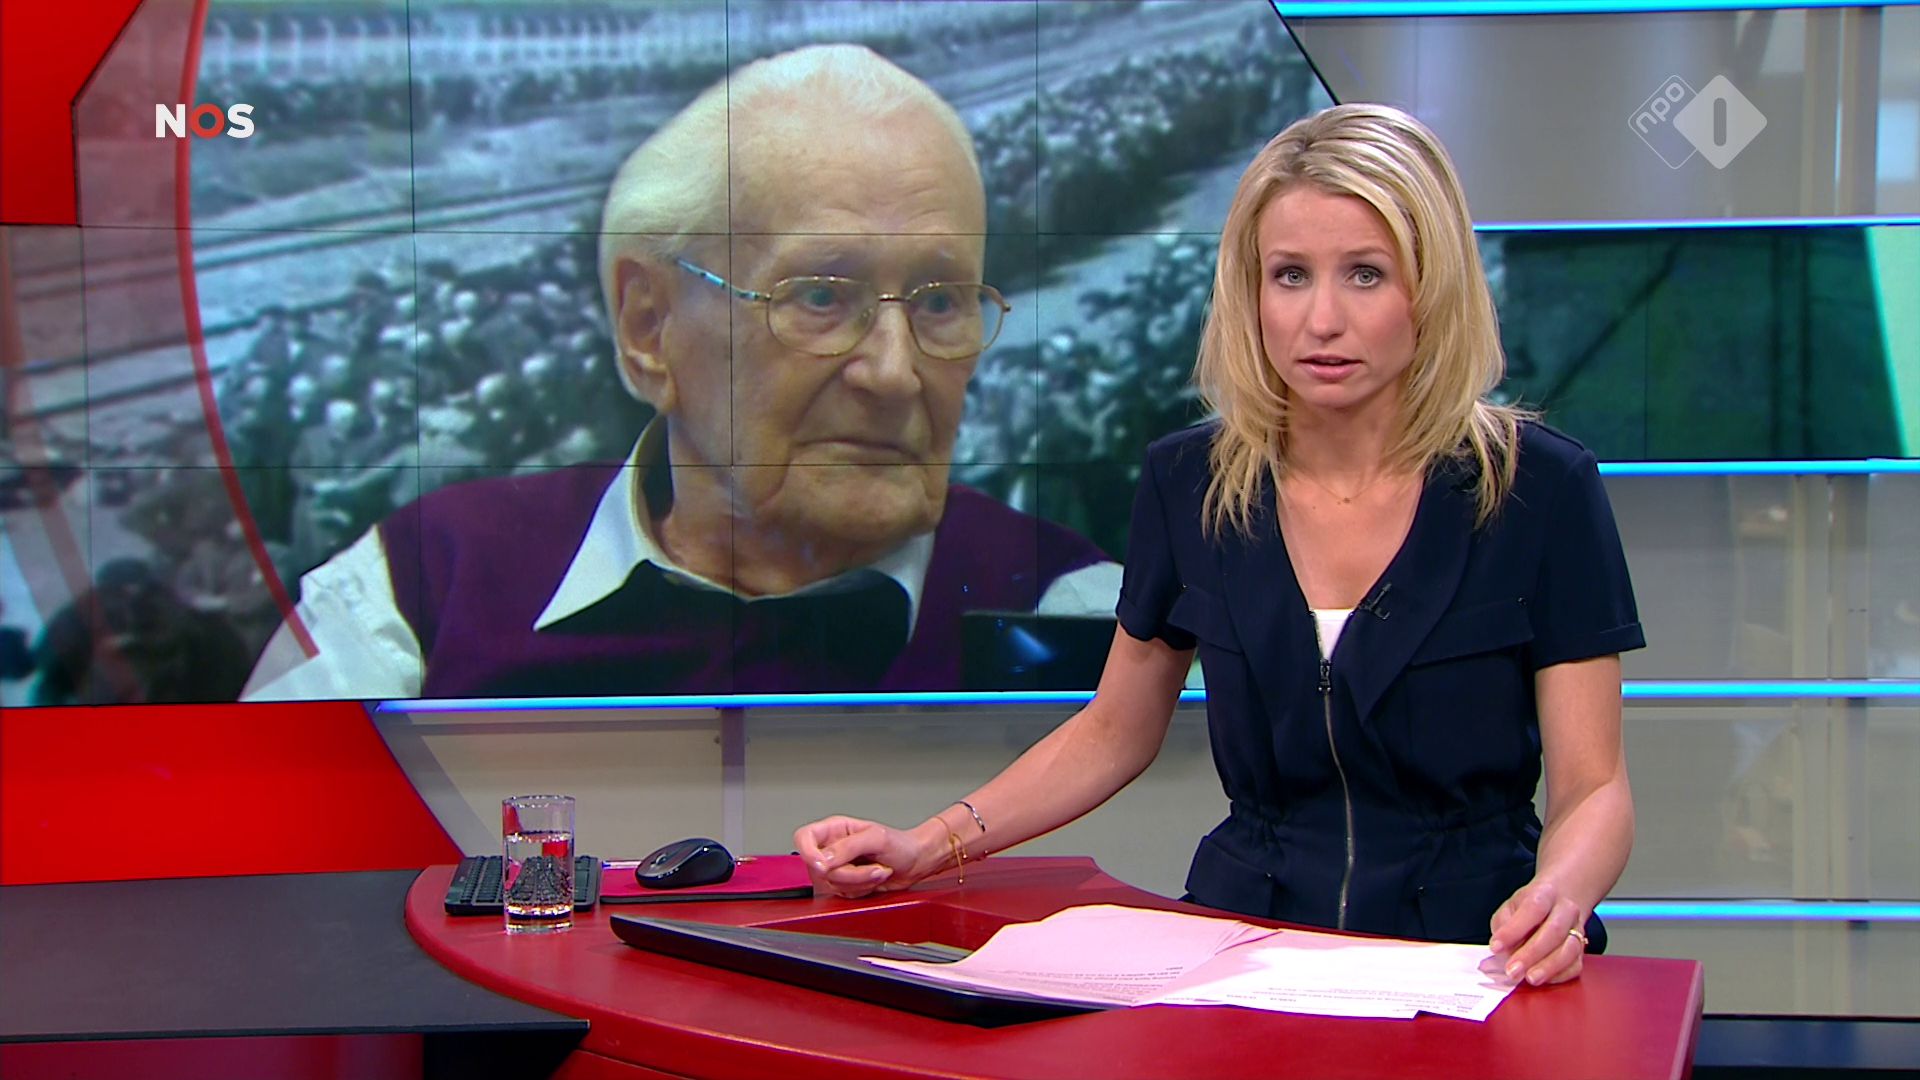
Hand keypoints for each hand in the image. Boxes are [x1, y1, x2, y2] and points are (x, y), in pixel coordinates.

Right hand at [792, 815, 928, 898]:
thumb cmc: (900, 845)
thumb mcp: (876, 838)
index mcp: (834, 829)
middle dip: (850, 873)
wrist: (915, 863)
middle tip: (873, 866)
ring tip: (879, 870)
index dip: (807, 853)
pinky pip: (843, 895)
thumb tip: (823, 859)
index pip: (804, 838)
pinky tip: (875, 878)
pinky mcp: (844, 885)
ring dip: (860, 882)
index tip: (822, 865)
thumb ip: (847, 847)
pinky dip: (862, 890)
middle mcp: (831, 849)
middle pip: (819, 869)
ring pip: (832, 885)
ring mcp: (837, 868)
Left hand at [1486, 878, 1587, 985]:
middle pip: (1554, 931)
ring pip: (1569, 950)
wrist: (1561, 900)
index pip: (1532, 909)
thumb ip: (1504, 925)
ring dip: (1548, 967)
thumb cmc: (1531, 906)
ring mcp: (1577, 929)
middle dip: (1531, 954)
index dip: (1514, 930)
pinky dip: (1560, 975)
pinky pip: (1576, 964)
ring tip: (1530, 979)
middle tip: (1513, 970)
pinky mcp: (1582, 949)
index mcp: (1545, 894)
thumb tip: (1502, 949)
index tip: (1496, 947)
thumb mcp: (1510, 907)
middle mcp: (1566, 910)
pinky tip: (1545, 979)